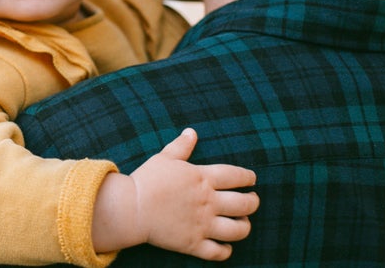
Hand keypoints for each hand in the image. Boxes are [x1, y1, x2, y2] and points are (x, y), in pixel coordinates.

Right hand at [91, 128, 258, 260]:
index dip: (248, 177)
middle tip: (252, 201)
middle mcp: (207, 202)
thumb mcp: (164, 158)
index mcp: (202, 178)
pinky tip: (225, 246)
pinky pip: (218, 252)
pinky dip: (226, 251)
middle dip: (253, 202)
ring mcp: (202, 224)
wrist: (131, 208)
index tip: (252, 179)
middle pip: (245, 204)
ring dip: (245, 226)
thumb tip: (192, 132)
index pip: (237, 176)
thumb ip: (181, 146)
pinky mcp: (193, 243)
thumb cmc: (147, 180)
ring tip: (242, 223)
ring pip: (238, 230)